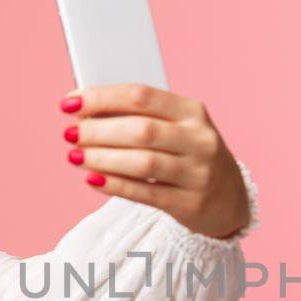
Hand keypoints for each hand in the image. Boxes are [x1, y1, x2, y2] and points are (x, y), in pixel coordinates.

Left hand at [61, 83, 251, 239]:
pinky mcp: (190, 204)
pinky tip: (92, 178)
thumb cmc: (191, 156)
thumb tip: (86, 112)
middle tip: (70, 133)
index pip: (141, 96)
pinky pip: (145, 193)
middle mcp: (200, 140)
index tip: (70, 102)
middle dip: (98, 131)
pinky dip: (114, 184)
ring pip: (142, 163)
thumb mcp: (177, 128)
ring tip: (75, 155)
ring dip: (102, 158)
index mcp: (192, 112)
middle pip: (141, 130)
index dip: (102, 97)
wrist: (230, 200)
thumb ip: (140, 117)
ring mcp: (198, 174)